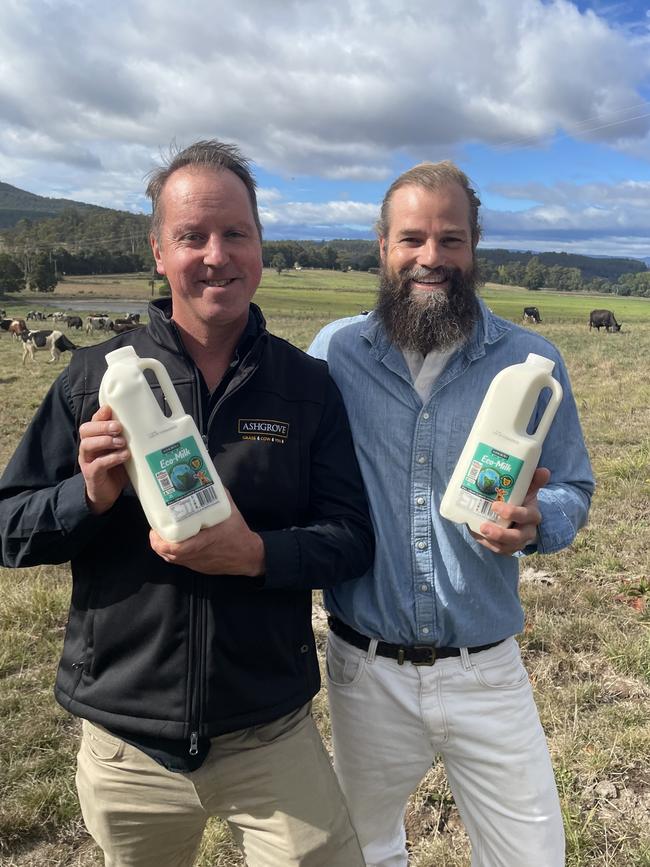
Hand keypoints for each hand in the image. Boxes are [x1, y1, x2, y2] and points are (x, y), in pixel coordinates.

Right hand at [78, 404, 129, 514]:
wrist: (107, 493)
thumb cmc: (116, 468)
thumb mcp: (122, 450)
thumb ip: (127, 438)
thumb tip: (145, 423)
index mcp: (94, 438)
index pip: (93, 421)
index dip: (100, 414)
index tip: (110, 409)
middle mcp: (88, 447)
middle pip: (86, 430)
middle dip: (102, 426)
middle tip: (118, 427)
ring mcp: (87, 460)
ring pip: (87, 445)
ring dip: (105, 441)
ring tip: (122, 442)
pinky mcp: (91, 474)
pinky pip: (97, 464)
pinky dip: (110, 458)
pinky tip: (123, 456)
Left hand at [149, 490, 265, 576]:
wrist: (249, 556)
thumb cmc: (238, 532)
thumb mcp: (230, 510)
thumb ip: (218, 495)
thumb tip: (207, 480)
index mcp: (205, 541)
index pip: (177, 548)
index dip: (161, 541)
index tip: (155, 530)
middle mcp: (198, 554)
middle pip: (169, 555)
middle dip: (157, 543)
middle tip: (155, 529)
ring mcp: (197, 563)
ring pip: (172, 560)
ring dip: (164, 548)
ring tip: (161, 535)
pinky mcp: (199, 567)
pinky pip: (181, 562)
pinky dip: (174, 553)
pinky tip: (174, 542)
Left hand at [470, 467, 550, 554]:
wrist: (521, 517)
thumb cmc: (522, 501)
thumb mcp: (528, 490)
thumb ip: (533, 481)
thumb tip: (543, 470)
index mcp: (533, 516)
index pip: (527, 516)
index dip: (513, 513)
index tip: (496, 505)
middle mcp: (527, 531)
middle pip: (516, 537)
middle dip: (501, 534)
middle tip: (484, 526)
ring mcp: (516, 542)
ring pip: (505, 547)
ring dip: (491, 541)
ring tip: (479, 531)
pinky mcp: (507, 548)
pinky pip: (497, 549)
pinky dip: (486, 543)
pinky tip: (476, 534)